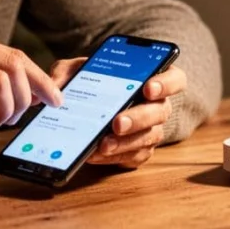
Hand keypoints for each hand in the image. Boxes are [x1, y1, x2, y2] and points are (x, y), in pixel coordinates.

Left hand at [49, 57, 186, 168]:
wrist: (92, 109)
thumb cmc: (92, 82)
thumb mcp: (78, 71)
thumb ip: (67, 71)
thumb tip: (54, 86)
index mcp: (153, 78)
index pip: (175, 79)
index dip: (166, 83)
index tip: (148, 87)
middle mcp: (158, 105)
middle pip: (160, 112)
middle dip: (139, 118)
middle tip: (118, 123)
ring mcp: (151, 130)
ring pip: (148, 138)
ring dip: (126, 142)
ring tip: (103, 144)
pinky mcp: (140, 151)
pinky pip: (134, 157)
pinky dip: (115, 157)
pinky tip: (96, 155)